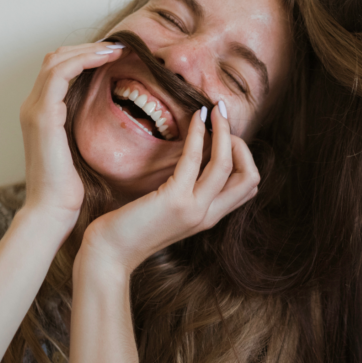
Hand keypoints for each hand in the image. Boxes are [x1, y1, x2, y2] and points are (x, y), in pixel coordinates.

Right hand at [20, 41, 123, 228]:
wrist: (52, 210)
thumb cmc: (69, 188)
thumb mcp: (80, 150)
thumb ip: (85, 128)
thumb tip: (110, 116)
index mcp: (42, 113)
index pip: (58, 70)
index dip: (84, 56)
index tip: (114, 55)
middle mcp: (33, 106)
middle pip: (55, 58)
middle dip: (87, 48)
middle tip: (119, 47)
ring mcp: (35, 109)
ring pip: (56, 60)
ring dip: (88, 50)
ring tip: (116, 49)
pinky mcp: (43, 116)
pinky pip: (60, 74)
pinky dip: (83, 61)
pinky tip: (106, 60)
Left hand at [78, 102, 259, 276]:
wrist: (110, 253)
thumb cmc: (132, 228)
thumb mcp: (169, 209)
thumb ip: (187, 191)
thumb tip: (193, 160)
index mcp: (210, 216)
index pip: (249, 186)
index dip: (244, 157)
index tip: (223, 137)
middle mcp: (208, 215)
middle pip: (251, 177)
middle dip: (242, 143)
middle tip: (222, 122)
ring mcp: (194, 209)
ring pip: (228, 164)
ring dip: (225, 130)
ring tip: (216, 110)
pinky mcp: (175, 200)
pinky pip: (195, 159)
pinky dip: (199, 134)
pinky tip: (196, 118)